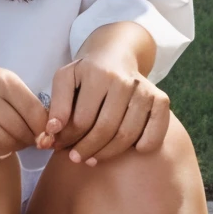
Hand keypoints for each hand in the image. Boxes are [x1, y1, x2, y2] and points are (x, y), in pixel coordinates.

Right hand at [0, 55, 48, 159]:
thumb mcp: (9, 84)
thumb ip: (29, 106)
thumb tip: (47, 137)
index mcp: (1, 79)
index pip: (32, 111)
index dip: (42, 129)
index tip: (44, 135)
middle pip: (15, 128)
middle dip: (27, 140)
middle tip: (29, 142)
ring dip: (12, 147)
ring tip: (15, 144)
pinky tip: (0, 148)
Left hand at [42, 26, 168, 165]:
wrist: (116, 55)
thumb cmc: (87, 73)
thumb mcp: (65, 79)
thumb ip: (56, 104)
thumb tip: (52, 131)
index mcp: (97, 74)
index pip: (82, 119)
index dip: (68, 138)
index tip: (59, 146)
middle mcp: (125, 81)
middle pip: (105, 129)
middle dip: (87, 149)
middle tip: (76, 158)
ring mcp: (145, 90)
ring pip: (127, 135)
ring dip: (108, 153)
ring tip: (93, 158)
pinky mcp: (161, 98)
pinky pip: (156, 131)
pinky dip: (143, 146)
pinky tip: (130, 151)